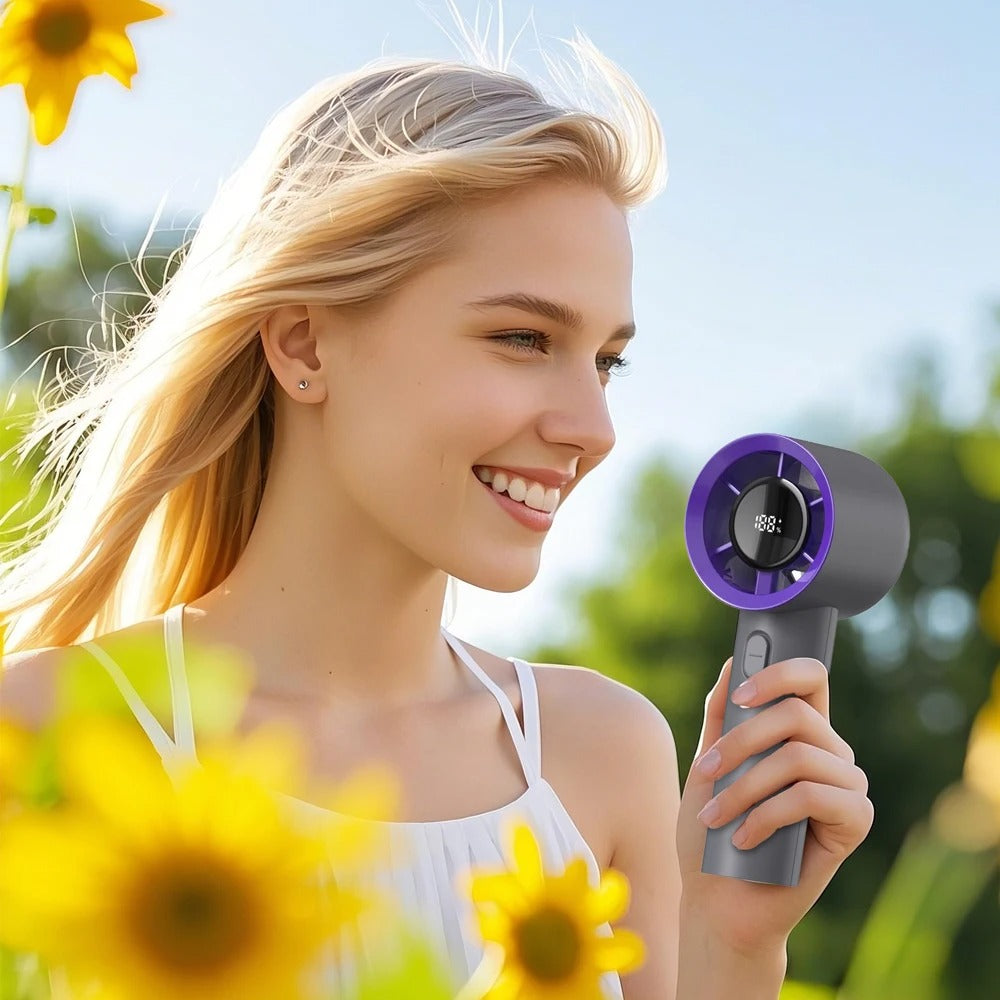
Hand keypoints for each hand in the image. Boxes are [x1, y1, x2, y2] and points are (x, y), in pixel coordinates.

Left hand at [675, 655, 873, 955]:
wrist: (719, 900)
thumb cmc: (712, 831)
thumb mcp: (708, 766)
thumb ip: (721, 717)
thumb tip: (733, 663)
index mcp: (799, 732)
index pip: (810, 677)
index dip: (779, 673)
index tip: (740, 693)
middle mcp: (829, 751)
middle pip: (796, 714)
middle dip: (741, 742)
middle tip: (706, 771)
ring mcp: (846, 785)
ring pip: (797, 757)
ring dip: (744, 787)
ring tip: (715, 817)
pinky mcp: (854, 821)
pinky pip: (811, 796)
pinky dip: (767, 815)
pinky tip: (744, 839)